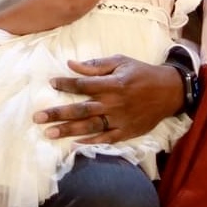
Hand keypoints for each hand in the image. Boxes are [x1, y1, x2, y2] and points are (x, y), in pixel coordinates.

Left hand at [37, 55, 182, 143]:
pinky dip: (91, 142)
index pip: (83, 85)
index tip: (51, 83)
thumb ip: (96, 66)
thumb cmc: (142, 73)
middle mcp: (114, 103)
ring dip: (68, 131)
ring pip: (90, 127)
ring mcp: (120, 120)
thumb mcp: (121, 62)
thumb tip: (71, 64)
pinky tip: (74, 144)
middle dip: (57, 114)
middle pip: (81, 110)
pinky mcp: (127, 132)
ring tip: (49, 134)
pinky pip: (106, 139)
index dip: (66, 84)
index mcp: (112, 84)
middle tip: (37, 118)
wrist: (169, 91)